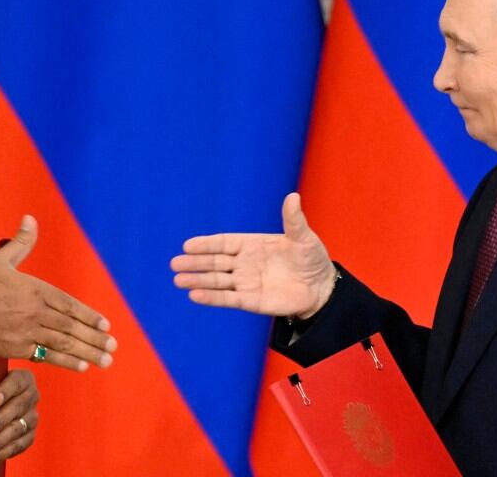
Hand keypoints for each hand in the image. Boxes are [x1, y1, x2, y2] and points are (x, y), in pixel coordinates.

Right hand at [0, 215, 116, 370]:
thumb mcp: (0, 259)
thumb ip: (21, 243)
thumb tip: (30, 218)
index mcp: (34, 289)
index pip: (69, 305)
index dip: (89, 316)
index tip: (106, 325)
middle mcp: (35, 312)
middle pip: (71, 327)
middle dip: (95, 338)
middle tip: (113, 348)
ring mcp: (26, 332)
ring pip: (62, 343)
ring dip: (87, 352)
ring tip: (105, 360)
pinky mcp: (15, 349)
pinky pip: (45, 356)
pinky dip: (65, 362)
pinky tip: (81, 366)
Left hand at [0, 369, 37, 465]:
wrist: (0, 403)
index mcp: (24, 378)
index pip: (17, 382)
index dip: (6, 391)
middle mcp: (32, 396)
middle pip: (18, 406)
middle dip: (3, 418)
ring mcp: (32, 416)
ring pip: (20, 428)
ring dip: (4, 439)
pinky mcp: (30, 434)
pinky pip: (21, 444)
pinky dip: (7, 451)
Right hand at [170, 193, 335, 318]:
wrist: (321, 287)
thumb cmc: (311, 258)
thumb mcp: (303, 237)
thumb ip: (293, 220)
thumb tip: (292, 196)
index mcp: (252, 244)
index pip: (224, 243)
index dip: (206, 244)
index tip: (188, 245)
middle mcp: (244, 263)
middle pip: (215, 262)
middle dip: (195, 263)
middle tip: (175, 264)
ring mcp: (246, 283)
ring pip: (217, 281)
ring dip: (198, 281)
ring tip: (179, 280)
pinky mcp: (251, 301)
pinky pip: (228, 299)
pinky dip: (212, 298)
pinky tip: (195, 296)